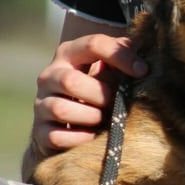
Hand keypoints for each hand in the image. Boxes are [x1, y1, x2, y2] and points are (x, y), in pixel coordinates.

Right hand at [32, 34, 147, 154]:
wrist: (68, 127)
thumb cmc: (98, 92)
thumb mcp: (110, 71)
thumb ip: (123, 58)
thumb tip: (143, 59)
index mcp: (68, 54)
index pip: (93, 44)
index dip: (120, 56)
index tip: (143, 71)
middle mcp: (49, 76)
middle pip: (70, 81)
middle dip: (101, 95)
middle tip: (116, 104)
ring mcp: (41, 104)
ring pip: (61, 109)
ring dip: (91, 117)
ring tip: (104, 120)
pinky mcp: (40, 132)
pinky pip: (56, 136)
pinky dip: (80, 139)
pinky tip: (93, 136)